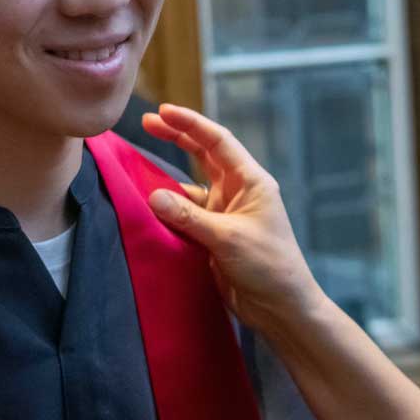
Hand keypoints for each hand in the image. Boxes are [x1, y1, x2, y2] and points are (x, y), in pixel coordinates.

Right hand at [143, 103, 326, 335]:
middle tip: (147, 122)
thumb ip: (189, 217)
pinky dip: (168, 209)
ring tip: (138, 165)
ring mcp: (225, 213)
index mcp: (252, 181)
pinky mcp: (213, 236)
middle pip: (203, 155)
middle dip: (177, 137)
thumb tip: (153, 195)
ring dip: (168, 177)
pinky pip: (185, 215)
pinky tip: (147, 206)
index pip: (218, 142)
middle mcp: (238, 192)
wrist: (281, 308)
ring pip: (190, 186)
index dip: (191, 124)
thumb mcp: (228, 238)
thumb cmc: (268, 266)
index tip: (163, 111)